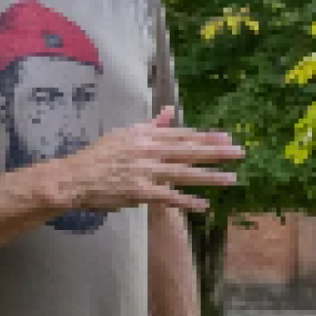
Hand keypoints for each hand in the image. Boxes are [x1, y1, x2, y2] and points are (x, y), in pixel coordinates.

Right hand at [56, 106, 243, 213]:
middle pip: (188, 151)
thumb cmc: (99, 156)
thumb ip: (151, 125)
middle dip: (216, 152)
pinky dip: (187, 201)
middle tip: (239, 153)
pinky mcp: (139, 192)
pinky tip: (204, 205)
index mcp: (144, 134)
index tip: (226, 137)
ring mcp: (144, 171)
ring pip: (183, 173)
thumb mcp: (124, 134)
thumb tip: (169, 110)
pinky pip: (168, 197)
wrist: (76, 177)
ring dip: (209, 177)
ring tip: (231, 178)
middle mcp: (147, 150)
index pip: (181, 134)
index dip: (205, 137)